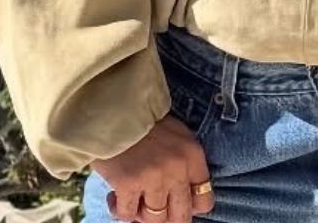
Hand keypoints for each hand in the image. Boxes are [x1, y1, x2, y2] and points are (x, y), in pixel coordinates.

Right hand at [93, 113, 214, 222]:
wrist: (111, 106)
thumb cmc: (142, 120)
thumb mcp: (176, 135)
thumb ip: (184, 164)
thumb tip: (180, 197)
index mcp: (193, 156)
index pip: (205, 201)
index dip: (189, 207)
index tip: (174, 203)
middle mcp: (178, 170)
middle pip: (181, 217)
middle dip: (166, 218)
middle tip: (152, 208)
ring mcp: (153, 178)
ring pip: (154, 219)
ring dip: (141, 214)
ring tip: (133, 201)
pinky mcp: (128, 184)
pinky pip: (127, 215)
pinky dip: (119, 210)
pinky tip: (114, 198)